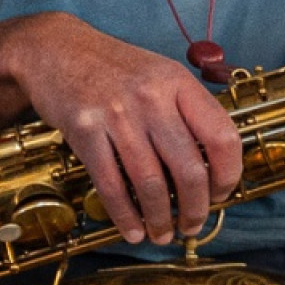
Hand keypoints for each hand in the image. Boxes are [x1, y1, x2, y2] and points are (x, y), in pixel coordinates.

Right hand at [10, 13, 242, 247]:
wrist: (56, 50)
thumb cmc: (115, 68)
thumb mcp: (160, 74)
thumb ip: (186, 110)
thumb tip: (213, 162)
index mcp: (178, 83)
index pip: (222, 136)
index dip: (228, 173)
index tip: (221, 193)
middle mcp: (152, 97)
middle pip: (189, 169)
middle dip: (195, 208)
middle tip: (192, 225)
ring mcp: (117, 114)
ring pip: (151, 183)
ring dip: (160, 219)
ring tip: (163, 234)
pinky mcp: (84, 131)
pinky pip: (111, 185)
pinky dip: (125, 216)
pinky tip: (133, 230)